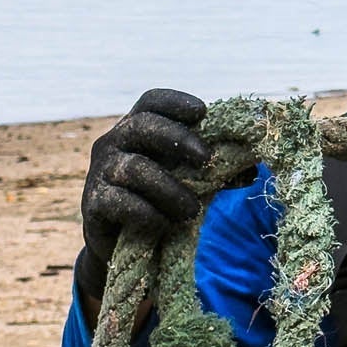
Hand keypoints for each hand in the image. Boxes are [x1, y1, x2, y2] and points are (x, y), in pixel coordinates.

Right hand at [76, 88, 209, 299]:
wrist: (124, 245)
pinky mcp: (93, 204)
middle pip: (142, 126)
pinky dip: (147, 213)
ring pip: (134, 168)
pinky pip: (119, 202)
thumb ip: (213, 170)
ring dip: (169, 189)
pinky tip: (164, 223)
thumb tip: (253, 169)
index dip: (175, 102)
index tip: (203, 112)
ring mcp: (100, 173)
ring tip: (192, 210)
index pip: (151, 102)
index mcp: (136, 129)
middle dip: (178, 139)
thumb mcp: (187, 180)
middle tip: (207, 159)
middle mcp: (113, 144)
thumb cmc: (159, 201)